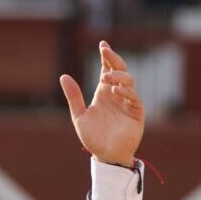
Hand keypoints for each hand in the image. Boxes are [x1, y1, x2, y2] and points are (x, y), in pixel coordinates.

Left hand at [59, 41, 144, 166]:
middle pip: (119, 71)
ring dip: (119, 76)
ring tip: (107, 77)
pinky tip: (115, 90)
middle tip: (105, 51)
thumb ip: (73, 96)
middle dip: (114, 59)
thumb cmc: (93, 137)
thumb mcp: (79, 115)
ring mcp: (128, 102)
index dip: (106, 57)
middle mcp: (116, 95)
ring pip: (129, 82)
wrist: (105, 155)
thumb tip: (63, 76)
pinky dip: (126, 93)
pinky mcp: (137, 113)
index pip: (106, 70)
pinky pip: (134, 99)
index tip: (102, 44)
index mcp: (103, 93)